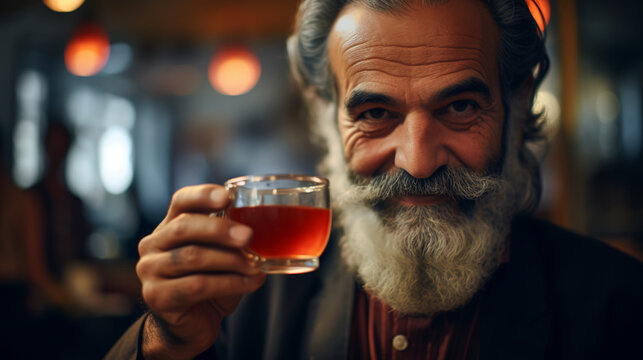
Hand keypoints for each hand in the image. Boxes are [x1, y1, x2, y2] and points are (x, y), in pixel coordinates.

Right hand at [136, 184, 265, 358]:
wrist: (193, 325)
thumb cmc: (210, 284)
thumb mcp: (222, 256)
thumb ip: (232, 240)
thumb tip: (263, 229)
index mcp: (169, 226)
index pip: (181, 201)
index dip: (203, 195)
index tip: (228, 197)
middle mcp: (153, 245)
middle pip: (184, 227)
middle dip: (220, 229)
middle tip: (249, 236)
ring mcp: (150, 271)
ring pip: (192, 256)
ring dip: (230, 260)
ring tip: (255, 265)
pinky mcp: (156, 296)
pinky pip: (196, 285)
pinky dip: (230, 283)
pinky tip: (251, 282)